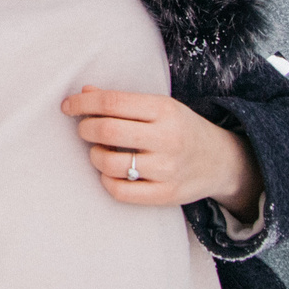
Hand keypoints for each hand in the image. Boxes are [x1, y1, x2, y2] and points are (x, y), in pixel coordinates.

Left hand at [62, 87, 262, 215]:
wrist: (220, 161)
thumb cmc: (180, 128)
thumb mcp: (159, 106)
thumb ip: (122, 100)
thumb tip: (84, 93)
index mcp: (164, 109)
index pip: (112, 102)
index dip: (82, 103)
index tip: (68, 106)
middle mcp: (167, 138)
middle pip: (107, 132)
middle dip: (85, 129)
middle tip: (84, 129)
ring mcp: (167, 169)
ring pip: (109, 163)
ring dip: (94, 155)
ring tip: (99, 151)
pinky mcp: (166, 194)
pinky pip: (120, 190)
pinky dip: (106, 180)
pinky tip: (111, 172)